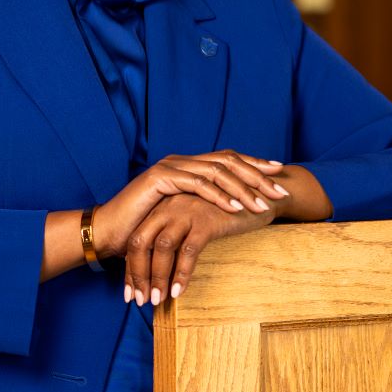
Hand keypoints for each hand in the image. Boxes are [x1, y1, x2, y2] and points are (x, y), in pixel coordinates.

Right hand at [92, 151, 288, 260]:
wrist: (111, 232)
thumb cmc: (145, 228)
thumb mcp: (182, 216)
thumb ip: (203, 208)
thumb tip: (235, 211)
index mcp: (189, 166)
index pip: (228, 160)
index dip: (255, 165)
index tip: (280, 174)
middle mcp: (182, 161)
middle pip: (228, 161)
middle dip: (257, 176)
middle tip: (280, 192)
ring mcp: (171, 167)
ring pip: (216, 171)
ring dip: (243, 188)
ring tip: (262, 204)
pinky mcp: (160, 178)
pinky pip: (197, 184)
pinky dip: (219, 196)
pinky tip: (236, 207)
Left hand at [121, 192, 278, 306]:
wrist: (258, 196)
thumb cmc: (224, 214)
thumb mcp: (194, 223)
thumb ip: (177, 238)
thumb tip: (161, 272)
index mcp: (161, 207)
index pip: (136, 240)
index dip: (131, 269)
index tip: (129, 294)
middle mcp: (168, 206)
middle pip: (140, 241)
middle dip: (137, 274)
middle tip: (139, 300)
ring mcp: (186, 210)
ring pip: (161, 247)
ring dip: (157, 277)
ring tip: (157, 300)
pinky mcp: (206, 219)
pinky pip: (188, 250)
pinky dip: (181, 273)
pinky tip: (179, 291)